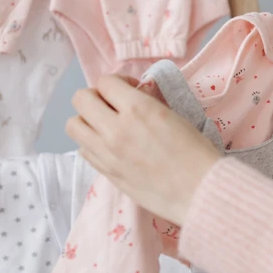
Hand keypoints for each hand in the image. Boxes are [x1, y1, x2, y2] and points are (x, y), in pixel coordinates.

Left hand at [65, 75, 220, 225]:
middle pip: (81, 99)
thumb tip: (132, 97)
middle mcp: (115, 128)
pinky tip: (111, 147)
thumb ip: (146, 104)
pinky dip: (92, 144)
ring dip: (87, 120)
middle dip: (96, 97)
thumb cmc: (196, 152)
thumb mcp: (173, 115)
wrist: (199, 190)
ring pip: (73, 125)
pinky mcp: (106, 173)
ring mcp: (107, 153)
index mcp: (138, 109)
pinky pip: (83, 150)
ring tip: (107, 127)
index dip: (118, 82)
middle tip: (113, 106)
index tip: (130, 90)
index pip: (106, 82)